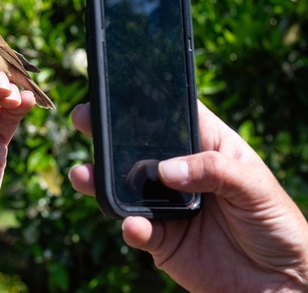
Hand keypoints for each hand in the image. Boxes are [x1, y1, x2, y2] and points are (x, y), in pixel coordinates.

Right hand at [69, 101, 307, 290]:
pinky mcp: (160, 241)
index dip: (144, 102)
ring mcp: (166, 206)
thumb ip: (213, 170)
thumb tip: (165, 169)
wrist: (281, 283)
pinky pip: (136, 230)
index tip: (115, 91)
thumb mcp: (255, 186)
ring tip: (83, 175)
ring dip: (101, 180)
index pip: (171, 117)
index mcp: (206, 148)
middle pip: (137, 148)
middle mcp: (181, 173)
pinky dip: (130, 227)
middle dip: (107, 134)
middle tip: (84, 119)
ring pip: (125, 188)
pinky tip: (133, 225)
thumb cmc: (277, 224)